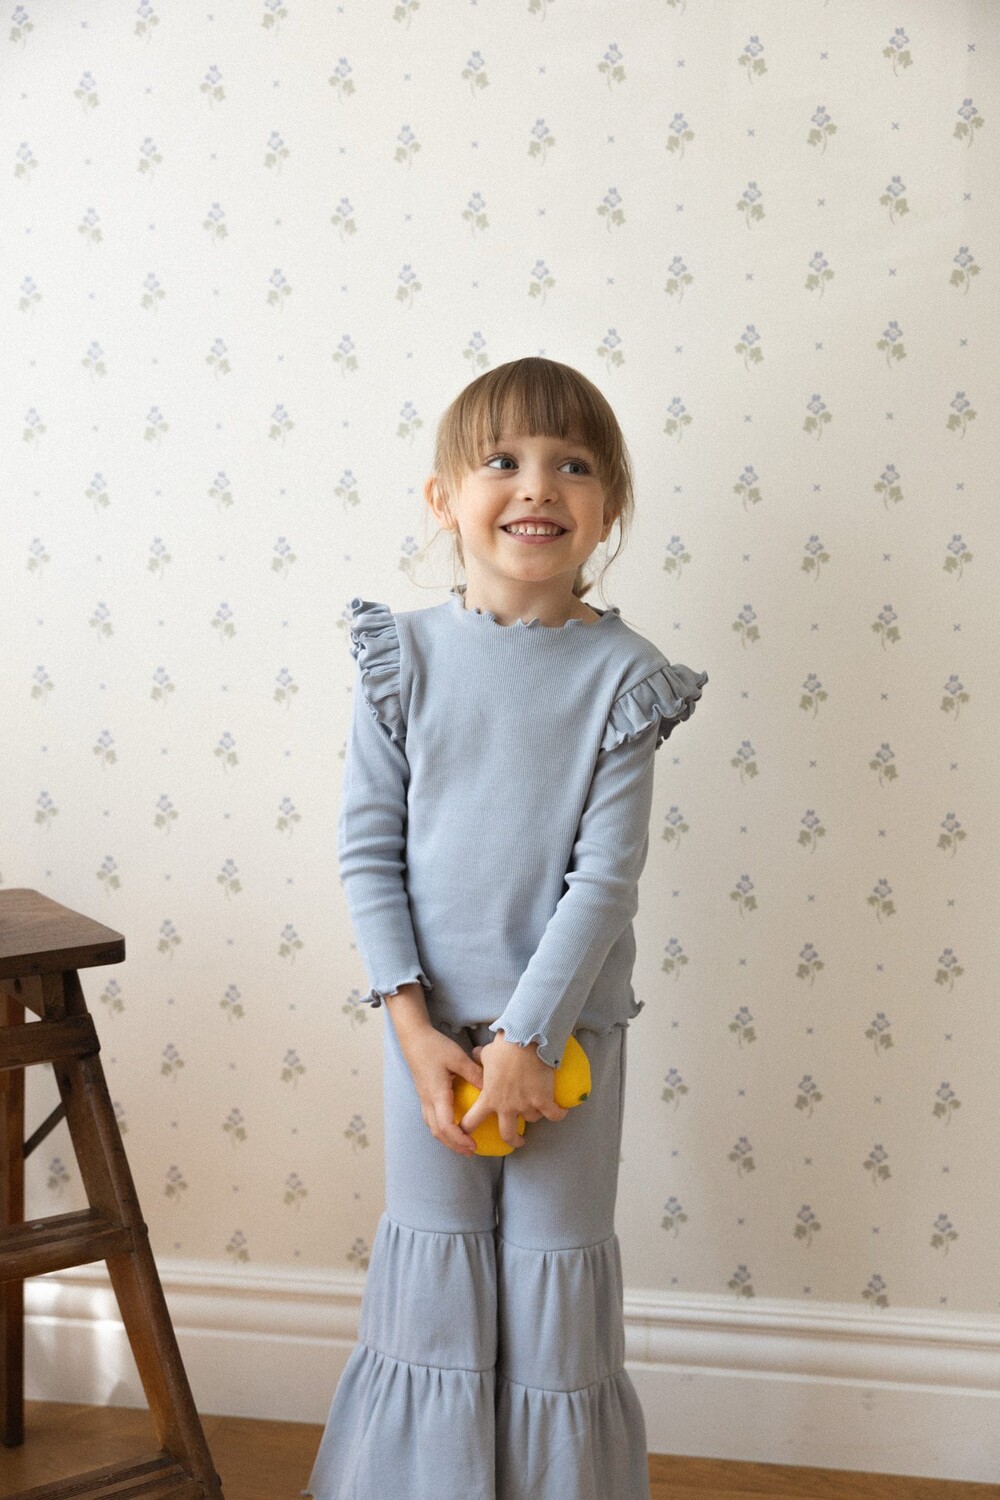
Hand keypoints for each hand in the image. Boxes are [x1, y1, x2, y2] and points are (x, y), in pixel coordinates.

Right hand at [394, 1023, 485, 1156]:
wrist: (413, 1038)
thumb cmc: (435, 1046)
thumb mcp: (458, 1057)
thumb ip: (474, 1073)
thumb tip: (491, 1088)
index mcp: (437, 1094)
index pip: (446, 1125)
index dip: (459, 1139)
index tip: (473, 1145)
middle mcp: (428, 1100)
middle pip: (438, 1132)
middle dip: (454, 1145)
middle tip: (471, 1151)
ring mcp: (424, 1098)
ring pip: (432, 1127)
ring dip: (446, 1139)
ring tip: (462, 1143)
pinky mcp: (423, 1094)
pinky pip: (430, 1118)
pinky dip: (441, 1128)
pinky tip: (452, 1126)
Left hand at [459, 1030, 569, 1149]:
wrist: (526, 1040)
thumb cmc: (504, 1047)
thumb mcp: (487, 1053)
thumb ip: (480, 1058)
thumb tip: (475, 1053)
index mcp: (489, 1097)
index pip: (472, 1120)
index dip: (467, 1130)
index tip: (467, 1135)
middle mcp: (507, 1106)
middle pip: (507, 1134)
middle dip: (512, 1141)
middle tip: (516, 1141)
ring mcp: (526, 1105)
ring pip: (532, 1119)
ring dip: (535, 1114)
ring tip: (539, 1105)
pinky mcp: (544, 1100)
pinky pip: (554, 1114)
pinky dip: (558, 1114)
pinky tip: (561, 1111)